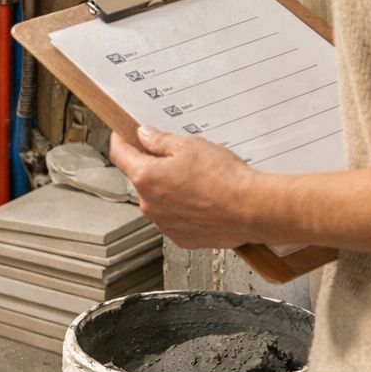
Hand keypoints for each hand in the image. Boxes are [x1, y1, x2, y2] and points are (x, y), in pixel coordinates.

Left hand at [108, 126, 265, 248]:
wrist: (250, 209)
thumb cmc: (224, 178)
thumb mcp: (190, 146)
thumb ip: (160, 141)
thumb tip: (144, 136)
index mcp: (146, 177)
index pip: (120, 155)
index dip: (120, 140)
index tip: (122, 135)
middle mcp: (149, 204)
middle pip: (143, 179)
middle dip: (156, 167)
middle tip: (181, 158)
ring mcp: (164, 223)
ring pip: (160, 200)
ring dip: (171, 189)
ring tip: (199, 181)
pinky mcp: (180, 236)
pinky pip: (175, 217)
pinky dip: (184, 208)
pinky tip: (204, 199)